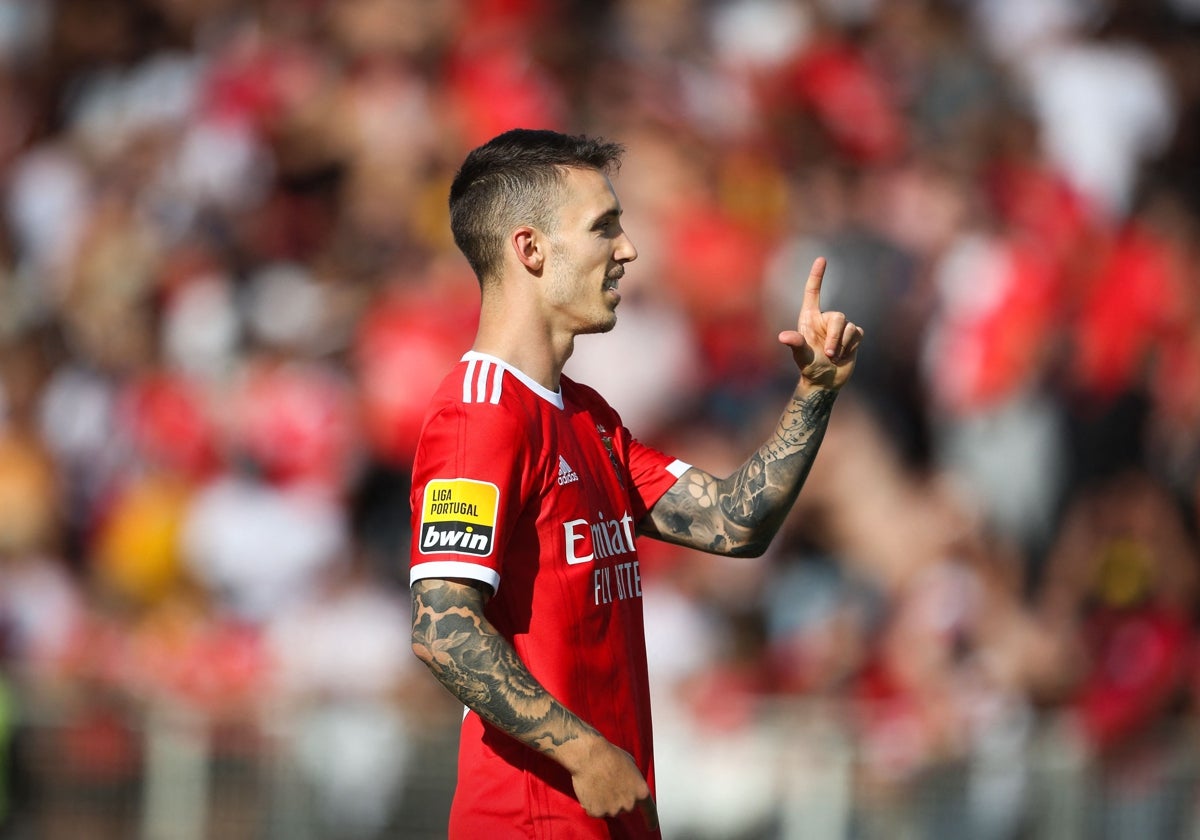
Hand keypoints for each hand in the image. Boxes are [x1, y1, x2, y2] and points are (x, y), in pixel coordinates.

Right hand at [567, 737, 658, 830]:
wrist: (589, 756)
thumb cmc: (609, 755)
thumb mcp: (631, 764)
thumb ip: (634, 780)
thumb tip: (631, 784)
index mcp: (641, 791)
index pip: (650, 811)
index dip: (651, 820)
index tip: (651, 826)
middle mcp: (629, 804)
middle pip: (625, 807)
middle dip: (619, 798)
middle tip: (610, 783)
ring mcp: (613, 810)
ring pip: (609, 809)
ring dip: (604, 800)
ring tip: (598, 783)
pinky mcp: (597, 812)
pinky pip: (595, 811)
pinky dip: (592, 803)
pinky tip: (590, 789)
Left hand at [777, 257, 862, 390]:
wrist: (825, 381)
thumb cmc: (809, 367)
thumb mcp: (801, 356)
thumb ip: (796, 344)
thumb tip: (783, 337)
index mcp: (810, 318)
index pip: (813, 292)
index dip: (817, 275)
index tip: (822, 258)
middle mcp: (825, 319)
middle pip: (839, 316)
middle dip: (835, 336)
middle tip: (828, 354)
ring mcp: (840, 327)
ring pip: (849, 327)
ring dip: (842, 344)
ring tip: (833, 358)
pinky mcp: (853, 336)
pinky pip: (857, 334)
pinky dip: (851, 346)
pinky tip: (844, 355)